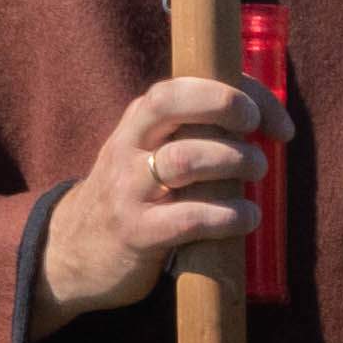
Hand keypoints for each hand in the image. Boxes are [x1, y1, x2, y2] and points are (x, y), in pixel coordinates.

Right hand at [30, 66, 285, 326]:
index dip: (234, 92)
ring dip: (234, 162)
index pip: (181, 86)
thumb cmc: (133, 199)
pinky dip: (228, 216)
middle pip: (171, 103)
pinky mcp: (137, 234)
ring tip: (256, 174)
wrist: (71, 256)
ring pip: (184, 159)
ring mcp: (128, 191)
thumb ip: (190, 133)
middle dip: (225, 106)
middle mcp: (128, 148)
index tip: (271, 120)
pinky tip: (247, 218)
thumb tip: (263, 120)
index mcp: (137, 123)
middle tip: (258, 133)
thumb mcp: (147, 154)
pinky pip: (188, 218)